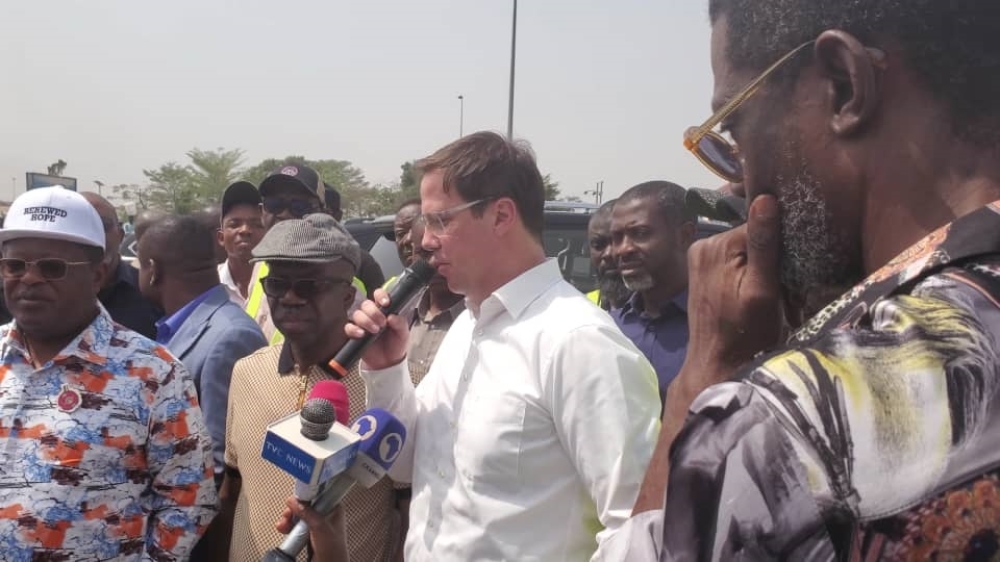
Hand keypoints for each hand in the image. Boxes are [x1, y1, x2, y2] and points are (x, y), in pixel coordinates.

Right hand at [275, 498, 348, 561]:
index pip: (318, 493)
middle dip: (293, 509)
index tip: (295, 498)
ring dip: (288, 518)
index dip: (305, 494)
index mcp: (333, 508)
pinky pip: (295, 525)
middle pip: (305, 504)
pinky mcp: (307, 533)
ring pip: (298, 514)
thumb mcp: (320, 526)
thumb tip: (294, 501)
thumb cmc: (333, 549)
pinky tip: (283, 529)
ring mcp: (316, 524)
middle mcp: (325, 514)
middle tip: (287, 515)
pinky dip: (288, 526)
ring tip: (283, 525)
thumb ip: (307, 512)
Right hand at [345, 288, 409, 370]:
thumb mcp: (404, 333)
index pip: (379, 295)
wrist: (388, 362)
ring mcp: (363, 324)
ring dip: (366, 321)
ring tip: (375, 331)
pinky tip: (362, 334)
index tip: (385, 303)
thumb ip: (400, 323)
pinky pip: (348, 327)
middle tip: (382, 323)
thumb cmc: (396, 345)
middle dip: (374, 312)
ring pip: (357, 314)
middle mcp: (372, 315)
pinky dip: (354, 329)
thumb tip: (392, 316)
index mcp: (385, 310)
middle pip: (366, 304)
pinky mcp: (355, 334)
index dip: (380, 296)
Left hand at [683, 194, 782, 386]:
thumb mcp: (762, 290)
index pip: (761, 224)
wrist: (716, 364)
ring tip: (770, 288)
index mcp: (716, 245)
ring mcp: (699, 257)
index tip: (794, 264)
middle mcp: (703, 244)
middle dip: (770, 253)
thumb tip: (766, 198)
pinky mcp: (701, 271)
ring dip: (760, 263)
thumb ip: (763, 245)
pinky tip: (755, 290)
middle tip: (784, 281)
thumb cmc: (745, 333)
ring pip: (743, 247)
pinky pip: (733, 259)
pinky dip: (747, 270)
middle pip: (751, 234)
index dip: (782, 242)